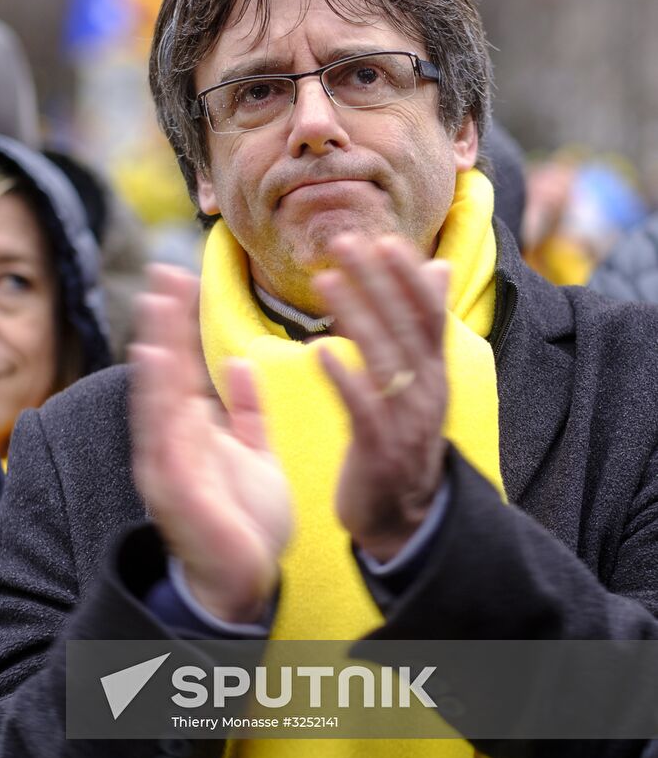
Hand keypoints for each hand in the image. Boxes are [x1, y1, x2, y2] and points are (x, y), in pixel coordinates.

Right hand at [129, 265, 291, 622]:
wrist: (243, 584)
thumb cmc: (245, 522)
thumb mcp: (254, 455)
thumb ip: (248, 413)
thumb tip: (242, 365)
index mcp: (193, 432)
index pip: (186, 366)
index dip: (183, 323)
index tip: (184, 279)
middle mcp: (173, 442)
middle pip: (166, 372)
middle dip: (165, 322)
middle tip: (164, 271)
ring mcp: (168, 464)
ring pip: (158, 394)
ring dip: (157, 347)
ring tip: (157, 303)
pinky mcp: (175, 487)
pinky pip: (163, 434)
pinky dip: (158, 397)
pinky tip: (159, 361)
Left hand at [314, 235, 448, 562]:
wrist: (404, 518)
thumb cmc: (401, 439)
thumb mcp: (421, 382)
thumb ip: (423, 327)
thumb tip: (438, 266)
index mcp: (434, 373)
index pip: (427, 314)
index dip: (408, 277)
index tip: (384, 239)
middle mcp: (427, 392)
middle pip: (404, 327)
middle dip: (377, 281)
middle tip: (344, 241)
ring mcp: (406, 422)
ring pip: (384, 360)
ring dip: (357, 316)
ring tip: (326, 280)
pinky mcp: (380, 452)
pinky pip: (363, 410)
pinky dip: (344, 379)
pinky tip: (319, 350)